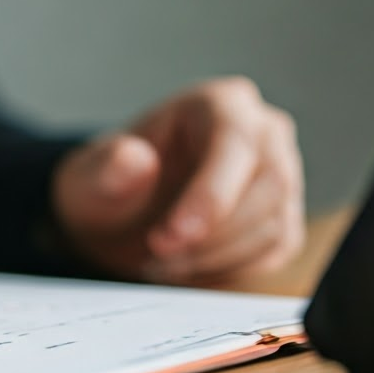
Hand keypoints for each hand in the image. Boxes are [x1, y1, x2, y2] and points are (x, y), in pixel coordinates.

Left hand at [51, 77, 303, 285]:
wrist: (121, 212)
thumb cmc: (111, 184)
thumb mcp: (90, 177)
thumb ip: (107, 168)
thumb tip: (135, 159)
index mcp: (219, 103)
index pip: (235, 143)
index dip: (210, 194)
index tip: (174, 234)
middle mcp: (263, 132)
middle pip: (269, 186)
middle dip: (212, 233)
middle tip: (157, 255)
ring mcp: (281, 175)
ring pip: (274, 224)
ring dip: (215, 256)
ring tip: (162, 262)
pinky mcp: (282, 217)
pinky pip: (274, 251)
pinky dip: (230, 269)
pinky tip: (188, 267)